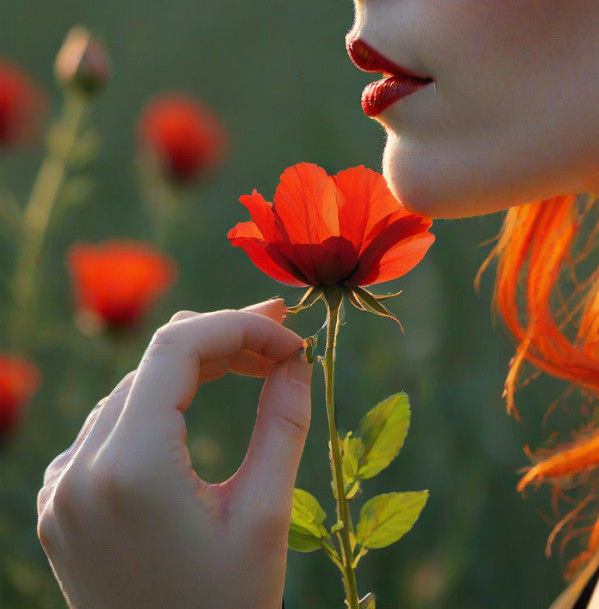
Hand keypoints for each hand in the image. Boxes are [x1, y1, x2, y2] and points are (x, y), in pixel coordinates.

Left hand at [37, 298, 312, 608]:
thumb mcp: (265, 516)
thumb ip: (283, 422)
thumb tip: (297, 356)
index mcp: (130, 469)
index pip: (178, 346)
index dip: (240, 325)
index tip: (291, 336)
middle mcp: (79, 471)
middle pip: (155, 363)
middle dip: (224, 344)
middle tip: (284, 348)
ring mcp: (60, 490)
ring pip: (131, 391)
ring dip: (191, 373)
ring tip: (254, 373)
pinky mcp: (58, 507)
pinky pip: (106, 429)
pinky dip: (154, 409)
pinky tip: (193, 417)